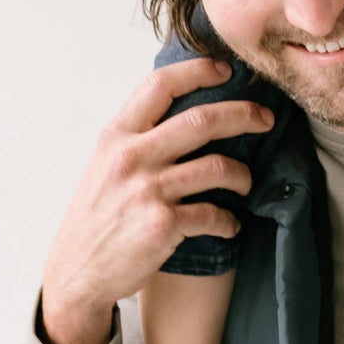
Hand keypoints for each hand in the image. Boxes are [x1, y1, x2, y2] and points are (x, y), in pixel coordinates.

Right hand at [39, 56, 274, 343]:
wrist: (77, 273)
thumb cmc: (95, 218)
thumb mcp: (104, 166)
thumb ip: (137, 138)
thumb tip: (182, 112)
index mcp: (116, 137)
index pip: (160, 85)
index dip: (198, 71)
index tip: (226, 70)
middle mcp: (131, 157)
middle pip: (202, 120)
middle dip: (244, 114)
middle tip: (266, 119)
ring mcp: (148, 191)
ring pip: (218, 167)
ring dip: (243, 175)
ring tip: (245, 183)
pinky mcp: (163, 225)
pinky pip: (214, 214)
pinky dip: (230, 221)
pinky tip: (230, 225)